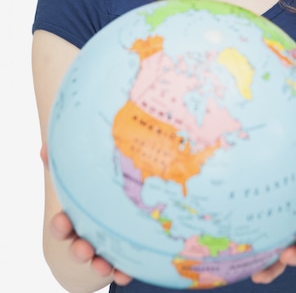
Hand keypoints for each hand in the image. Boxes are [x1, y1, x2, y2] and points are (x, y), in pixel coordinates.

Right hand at [40, 144, 132, 286]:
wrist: (115, 216)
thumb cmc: (91, 193)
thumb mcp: (79, 178)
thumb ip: (62, 164)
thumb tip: (45, 148)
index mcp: (74, 219)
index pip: (62, 225)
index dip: (60, 225)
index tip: (62, 221)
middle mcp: (87, 238)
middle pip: (77, 248)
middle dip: (78, 250)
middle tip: (83, 248)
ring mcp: (104, 250)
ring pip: (98, 261)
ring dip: (98, 264)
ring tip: (103, 264)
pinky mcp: (123, 259)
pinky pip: (122, 268)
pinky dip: (123, 271)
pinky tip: (126, 271)